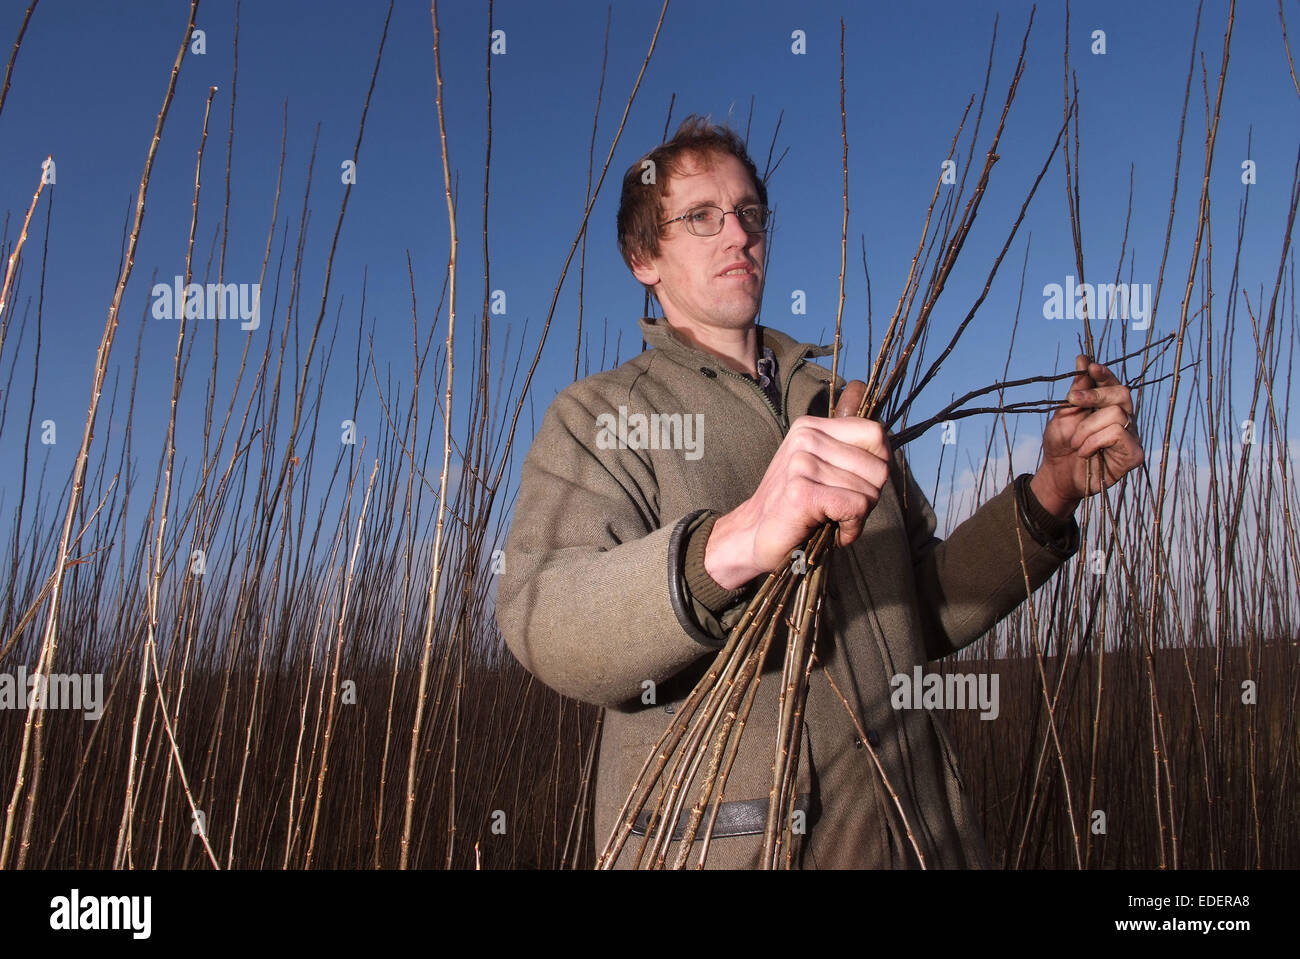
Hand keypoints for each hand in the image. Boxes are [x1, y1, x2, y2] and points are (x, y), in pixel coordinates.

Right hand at [704, 380, 888, 588]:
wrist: (753, 536)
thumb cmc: (795, 508)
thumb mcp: (822, 469)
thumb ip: (850, 452)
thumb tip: (882, 440)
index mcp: (811, 427)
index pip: (875, 433)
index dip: (878, 465)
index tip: (856, 485)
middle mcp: (806, 438)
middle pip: (879, 465)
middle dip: (870, 496)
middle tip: (840, 509)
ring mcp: (801, 463)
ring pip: (869, 490)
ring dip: (858, 516)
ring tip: (831, 520)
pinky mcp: (801, 491)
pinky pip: (856, 507)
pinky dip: (851, 528)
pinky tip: (832, 531)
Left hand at [1030, 354, 1144, 517]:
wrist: (1057, 475)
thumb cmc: (1061, 444)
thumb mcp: (1064, 414)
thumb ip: (1077, 389)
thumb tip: (1083, 358)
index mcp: (1108, 406)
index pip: (1113, 383)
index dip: (1104, 373)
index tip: (1090, 366)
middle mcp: (1124, 418)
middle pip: (1121, 393)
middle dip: (1094, 395)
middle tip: (1073, 401)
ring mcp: (1131, 435)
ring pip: (1117, 414)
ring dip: (1088, 428)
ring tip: (1076, 443)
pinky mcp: (1133, 454)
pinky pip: (1118, 434)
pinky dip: (1095, 441)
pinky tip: (1085, 451)